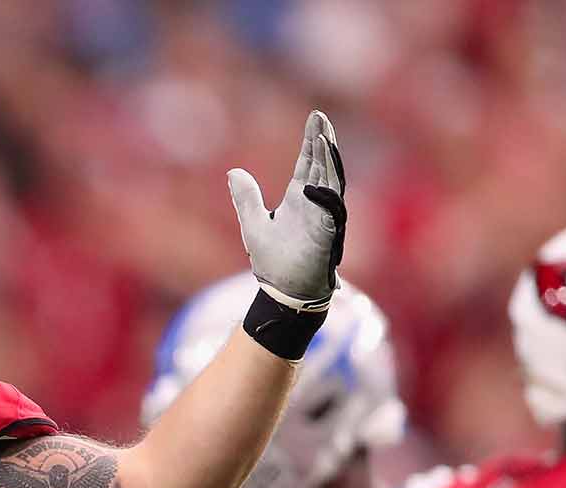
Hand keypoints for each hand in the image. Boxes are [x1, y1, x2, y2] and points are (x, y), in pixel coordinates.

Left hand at [227, 110, 346, 309]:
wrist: (282, 291)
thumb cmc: (272, 260)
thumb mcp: (253, 223)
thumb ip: (246, 197)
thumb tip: (233, 172)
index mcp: (300, 198)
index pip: (308, 163)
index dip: (312, 141)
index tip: (315, 117)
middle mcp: (315, 204)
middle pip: (323, 166)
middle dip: (323, 142)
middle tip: (321, 118)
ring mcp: (324, 218)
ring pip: (331, 184)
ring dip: (328, 163)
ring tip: (324, 138)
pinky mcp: (327, 236)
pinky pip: (330, 213)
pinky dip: (324, 197)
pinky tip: (314, 182)